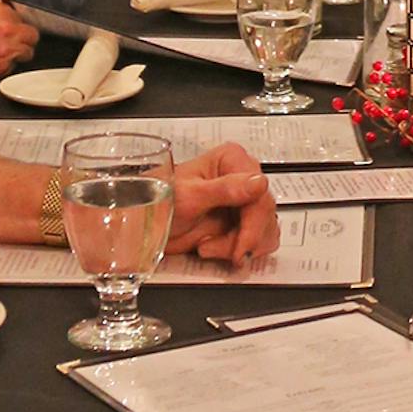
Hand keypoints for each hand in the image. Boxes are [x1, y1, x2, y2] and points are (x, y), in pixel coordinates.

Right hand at [0, 0, 38, 88]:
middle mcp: (6, 30)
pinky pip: (14, 65)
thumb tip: (4, 2)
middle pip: (32, 34)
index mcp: (0, 11)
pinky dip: (8, 63)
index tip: (14, 22)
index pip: (25, 14)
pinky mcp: (0, 68)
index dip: (18, 19)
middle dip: (24, 35)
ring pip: (28, 51)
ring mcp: (5, 51)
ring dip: (20, 50)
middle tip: (14, 36)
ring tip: (7, 49)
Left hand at [168, 144, 279, 263]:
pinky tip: (215, 247)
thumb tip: (258, 182)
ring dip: (239, 246)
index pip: (260, 194)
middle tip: (215, 248)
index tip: (241, 246)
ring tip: (208, 246)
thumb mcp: (189, 196)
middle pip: (265, 214)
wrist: (147, 223)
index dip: (254, 224)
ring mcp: (244, 201)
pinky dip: (240, 251)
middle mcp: (242, 178)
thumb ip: (225, 189)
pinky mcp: (242, 221)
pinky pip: (259, 241)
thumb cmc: (160, 202)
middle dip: (242, 238)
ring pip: (266, 230)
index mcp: (232, 160)